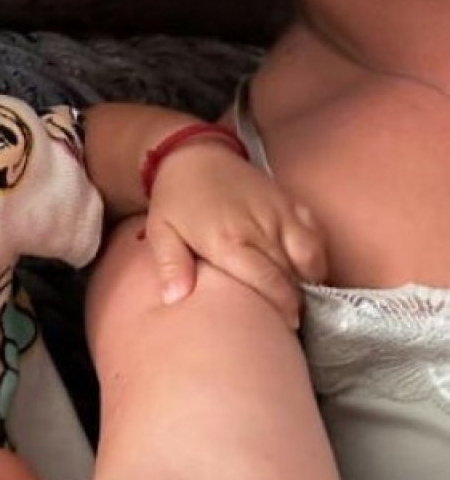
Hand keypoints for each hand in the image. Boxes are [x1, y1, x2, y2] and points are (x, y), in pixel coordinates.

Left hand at [141, 142, 326, 326]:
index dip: (282, 307)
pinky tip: (309, 268)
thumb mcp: (161, 232)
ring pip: (311, 254)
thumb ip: (170, 266)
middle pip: (291, 274)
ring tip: (302, 295)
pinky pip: (315, 231)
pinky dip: (318, 252)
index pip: (268, 281)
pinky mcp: (289, 200)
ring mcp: (279, 212)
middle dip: (296, 300)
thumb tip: (174, 299)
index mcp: (228, 240)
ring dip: (311, 278)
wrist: (193, 154)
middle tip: (292, 320)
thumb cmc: (176, 199)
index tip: (287, 326)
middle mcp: (259, 226)